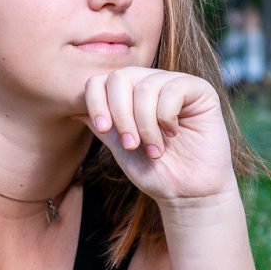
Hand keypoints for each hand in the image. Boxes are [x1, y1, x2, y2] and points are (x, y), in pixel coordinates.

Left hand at [79, 67, 235, 203]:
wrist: (186, 192)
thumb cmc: (152, 170)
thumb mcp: (117, 144)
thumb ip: (100, 122)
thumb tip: (70, 106)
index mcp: (130, 93)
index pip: (100, 80)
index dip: (96, 102)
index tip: (102, 129)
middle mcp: (151, 82)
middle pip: (120, 77)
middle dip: (120, 115)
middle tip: (130, 144)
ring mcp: (176, 83)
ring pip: (145, 88)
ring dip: (145, 125)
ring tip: (154, 149)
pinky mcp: (200, 90)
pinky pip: (172, 90)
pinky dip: (166, 118)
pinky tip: (173, 134)